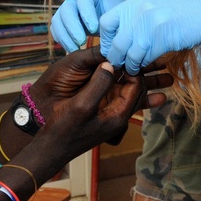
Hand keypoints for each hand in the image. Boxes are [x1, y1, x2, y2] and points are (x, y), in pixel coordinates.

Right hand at [27, 48, 171, 164]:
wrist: (49, 149)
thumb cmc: (64, 129)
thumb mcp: (81, 105)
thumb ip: (99, 84)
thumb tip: (111, 64)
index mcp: (118, 115)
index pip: (137, 87)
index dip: (134, 69)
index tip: (124, 54)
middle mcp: (118, 115)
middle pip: (138, 90)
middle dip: (142, 72)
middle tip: (137, 52)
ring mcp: (110, 114)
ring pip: (128, 91)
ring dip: (135, 76)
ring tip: (150, 63)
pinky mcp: (100, 111)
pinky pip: (115, 94)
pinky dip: (120, 81)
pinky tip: (118, 69)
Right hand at [50, 0, 141, 51]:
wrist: (113, 14)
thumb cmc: (117, 13)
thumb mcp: (119, 13)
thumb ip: (114, 21)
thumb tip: (111, 37)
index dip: (87, 14)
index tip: (94, 29)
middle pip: (67, 9)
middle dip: (73, 27)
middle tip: (82, 42)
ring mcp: (67, 8)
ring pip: (58, 20)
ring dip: (65, 36)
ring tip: (76, 49)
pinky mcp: (62, 20)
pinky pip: (56, 29)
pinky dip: (62, 40)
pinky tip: (71, 49)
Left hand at [98, 0, 200, 74]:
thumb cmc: (184, 8)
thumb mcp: (154, 3)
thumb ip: (136, 16)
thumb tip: (120, 34)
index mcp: (134, 1)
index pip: (106, 22)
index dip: (105, 39)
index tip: (111, 47)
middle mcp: (139, 11)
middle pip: (116, 42)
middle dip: (116, 57)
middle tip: (119, 63)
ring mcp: (151, 25)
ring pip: (129, 53)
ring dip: (130, 64)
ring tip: (132, 68)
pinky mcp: (163, 39)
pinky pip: (146, 57)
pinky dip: (144, 64)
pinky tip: (146, 65)